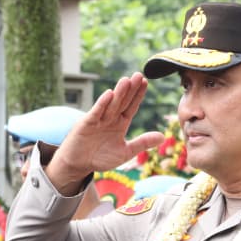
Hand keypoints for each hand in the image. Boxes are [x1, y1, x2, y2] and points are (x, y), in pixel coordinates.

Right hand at [47, 74, 164, 185]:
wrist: (78, 164)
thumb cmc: (101, 158)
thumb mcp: (125, 152)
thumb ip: (142, 143)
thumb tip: (163, 137)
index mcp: (120, 123)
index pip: (131, 106)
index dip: (138, 95)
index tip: (146, 82)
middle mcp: (110, 118)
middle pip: (123, 101)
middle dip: (131, 89)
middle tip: (139, 75)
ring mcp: (98, 119)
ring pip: (111, 104)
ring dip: (119, 93)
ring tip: (127, 80)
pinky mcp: (87, 123)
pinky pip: (96, 112)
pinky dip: (102, 104)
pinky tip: (109, 94)